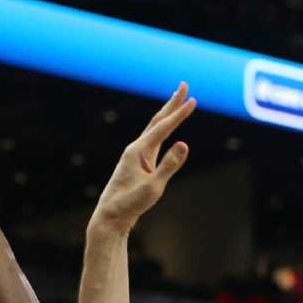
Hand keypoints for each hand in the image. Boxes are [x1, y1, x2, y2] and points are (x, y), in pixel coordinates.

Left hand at [90, 84, 193, 234]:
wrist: (110, 218)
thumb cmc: (129, 205)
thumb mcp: (153, 188)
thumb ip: (169, 165)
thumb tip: (184, 144)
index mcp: (138, 151)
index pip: (163, 127)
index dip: (179, 114)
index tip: (193, 100)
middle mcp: (136, 149)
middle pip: (157, 120)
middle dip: (172, 103)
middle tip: (184, 85)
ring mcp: (136, 157)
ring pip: (154, 130)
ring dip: (167, 115)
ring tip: (178, 102)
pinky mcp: (137, 166)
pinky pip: (153, 142)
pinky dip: (162, 131)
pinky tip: (166, 131)